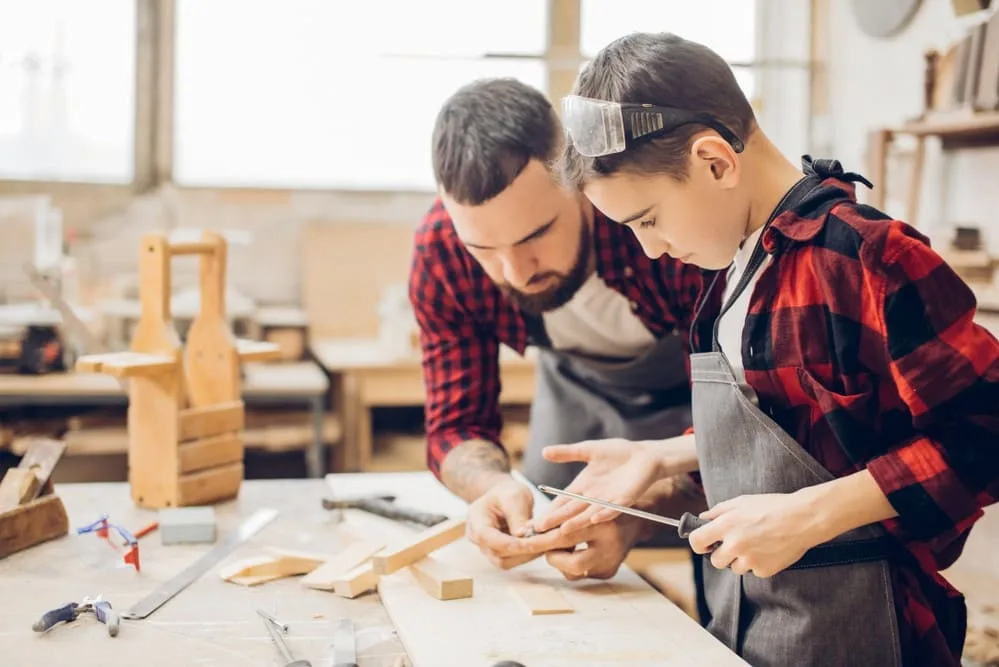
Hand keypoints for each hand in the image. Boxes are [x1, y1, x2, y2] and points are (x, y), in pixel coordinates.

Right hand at [465, 476, 537, 569]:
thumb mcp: (515, 496)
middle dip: (523, 550)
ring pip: (505, 561)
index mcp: (476, 519)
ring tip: (545, 543)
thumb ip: (518, 516)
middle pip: (497, 553)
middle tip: (546, 542)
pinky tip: (540, 545)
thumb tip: (523, 536)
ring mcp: (487, 548)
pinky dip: (527, 555)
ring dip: (526, 555)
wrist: (504, 496)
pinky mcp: (498, 554)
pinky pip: (512, 561)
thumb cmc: (507, 492)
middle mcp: (477, 537)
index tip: (530, 543)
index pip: (487, 537)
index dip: (508, 543)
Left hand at [518, 515, 645, 580]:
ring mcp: (611, 564)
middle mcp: (611, 549)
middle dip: (550, 555)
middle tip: (533, 547)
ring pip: (573, 572)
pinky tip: (572, 549)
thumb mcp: (586, 503)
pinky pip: (580, 573)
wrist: (637, 519)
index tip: (526, 538)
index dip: (544, 538)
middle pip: (572, 564)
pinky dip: (569, 562)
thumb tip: (531, 527)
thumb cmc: (604, 506)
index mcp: (604, 525)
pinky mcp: (609, 572)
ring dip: (559, 559)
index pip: (567, 535)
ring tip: (559, 544)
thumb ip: (561, 514)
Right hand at [534, 435, 695, 533]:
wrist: (645, 456)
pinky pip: (613, 509)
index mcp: (583, 486)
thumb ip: (567, 453)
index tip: (535, 522)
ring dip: (577, 522)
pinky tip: (595, 518)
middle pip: (571, 510)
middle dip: (556, 520)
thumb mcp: (589, 450)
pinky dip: (604, 514)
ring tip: (563, 530)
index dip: (549, 510)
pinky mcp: (625, 500)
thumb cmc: (619, 453)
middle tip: (540, 530)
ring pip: (589, 514)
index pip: (562, 500)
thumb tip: (544, 452)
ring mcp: (608, 500)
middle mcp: (593, 496)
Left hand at [688, 492, 821, 577]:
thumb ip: (719, 511)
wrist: (802, 519)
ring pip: (735, 568)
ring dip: (741, 560)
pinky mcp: (764, 570)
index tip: (704, 544)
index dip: (698, 543)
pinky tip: (768, 550)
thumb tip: (703, 518)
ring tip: (756, 544)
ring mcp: (749, 560)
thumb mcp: (742, 501)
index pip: (697, 541)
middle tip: (734, 545)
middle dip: (721, 554)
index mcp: (726, 525)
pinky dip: (758, 564)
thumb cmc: (773, 506)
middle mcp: (735, 545)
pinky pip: (753, 571)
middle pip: (715, 561)